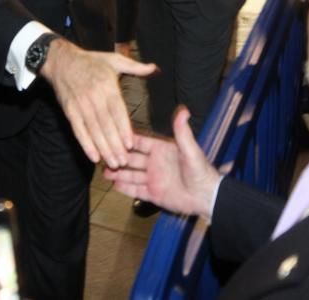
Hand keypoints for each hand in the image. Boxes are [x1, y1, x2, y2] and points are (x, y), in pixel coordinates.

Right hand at [42, 39, 155, 168]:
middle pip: (105, 125)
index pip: (117, 111)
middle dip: (114, 145)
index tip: (130, 144)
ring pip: (93, 131)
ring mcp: (80, 106)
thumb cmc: (92, 61)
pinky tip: (93, 157)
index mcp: (107, 86)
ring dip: (103, 149)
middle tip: (123, 161)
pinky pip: (78, 131)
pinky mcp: (70, 112)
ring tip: (112, 163)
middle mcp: (94, 97)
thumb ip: (136, 67)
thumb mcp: (115, 60)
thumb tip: (155, 68)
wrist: (62, 61)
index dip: (123, 128)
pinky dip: (85, 145)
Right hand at [104, 108, 220, 217]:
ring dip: (118, 173)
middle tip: (103, 155)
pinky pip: (136, 190)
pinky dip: (125, 188)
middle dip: (118, 156)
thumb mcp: (190, 150)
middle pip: (132, 158)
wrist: (206, 197)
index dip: (127, 140)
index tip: (112, 135)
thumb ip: (183, 132)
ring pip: (131, 175)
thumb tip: (183, 111)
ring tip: (104, 171)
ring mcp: (153, 178)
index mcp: (162, 150)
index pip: (141, 142)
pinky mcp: (153, 193)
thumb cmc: (201, 171)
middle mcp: (156, 163)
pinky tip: (114, 185)